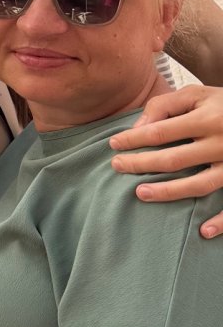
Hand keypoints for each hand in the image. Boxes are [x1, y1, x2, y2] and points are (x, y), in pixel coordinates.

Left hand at [109, 85, 222, 238]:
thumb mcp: (197, 95)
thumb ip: (165, 105)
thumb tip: (137, 128)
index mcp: (208, 118)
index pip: (161, 132)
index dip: (134, 139)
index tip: (114, 144)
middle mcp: (222, 142)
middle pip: (174, 159)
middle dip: (141, 164)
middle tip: (116, 166)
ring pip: (200, 184)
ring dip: (169, 193)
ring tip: (141, 193)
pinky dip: (221, 221)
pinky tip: (202, 232)